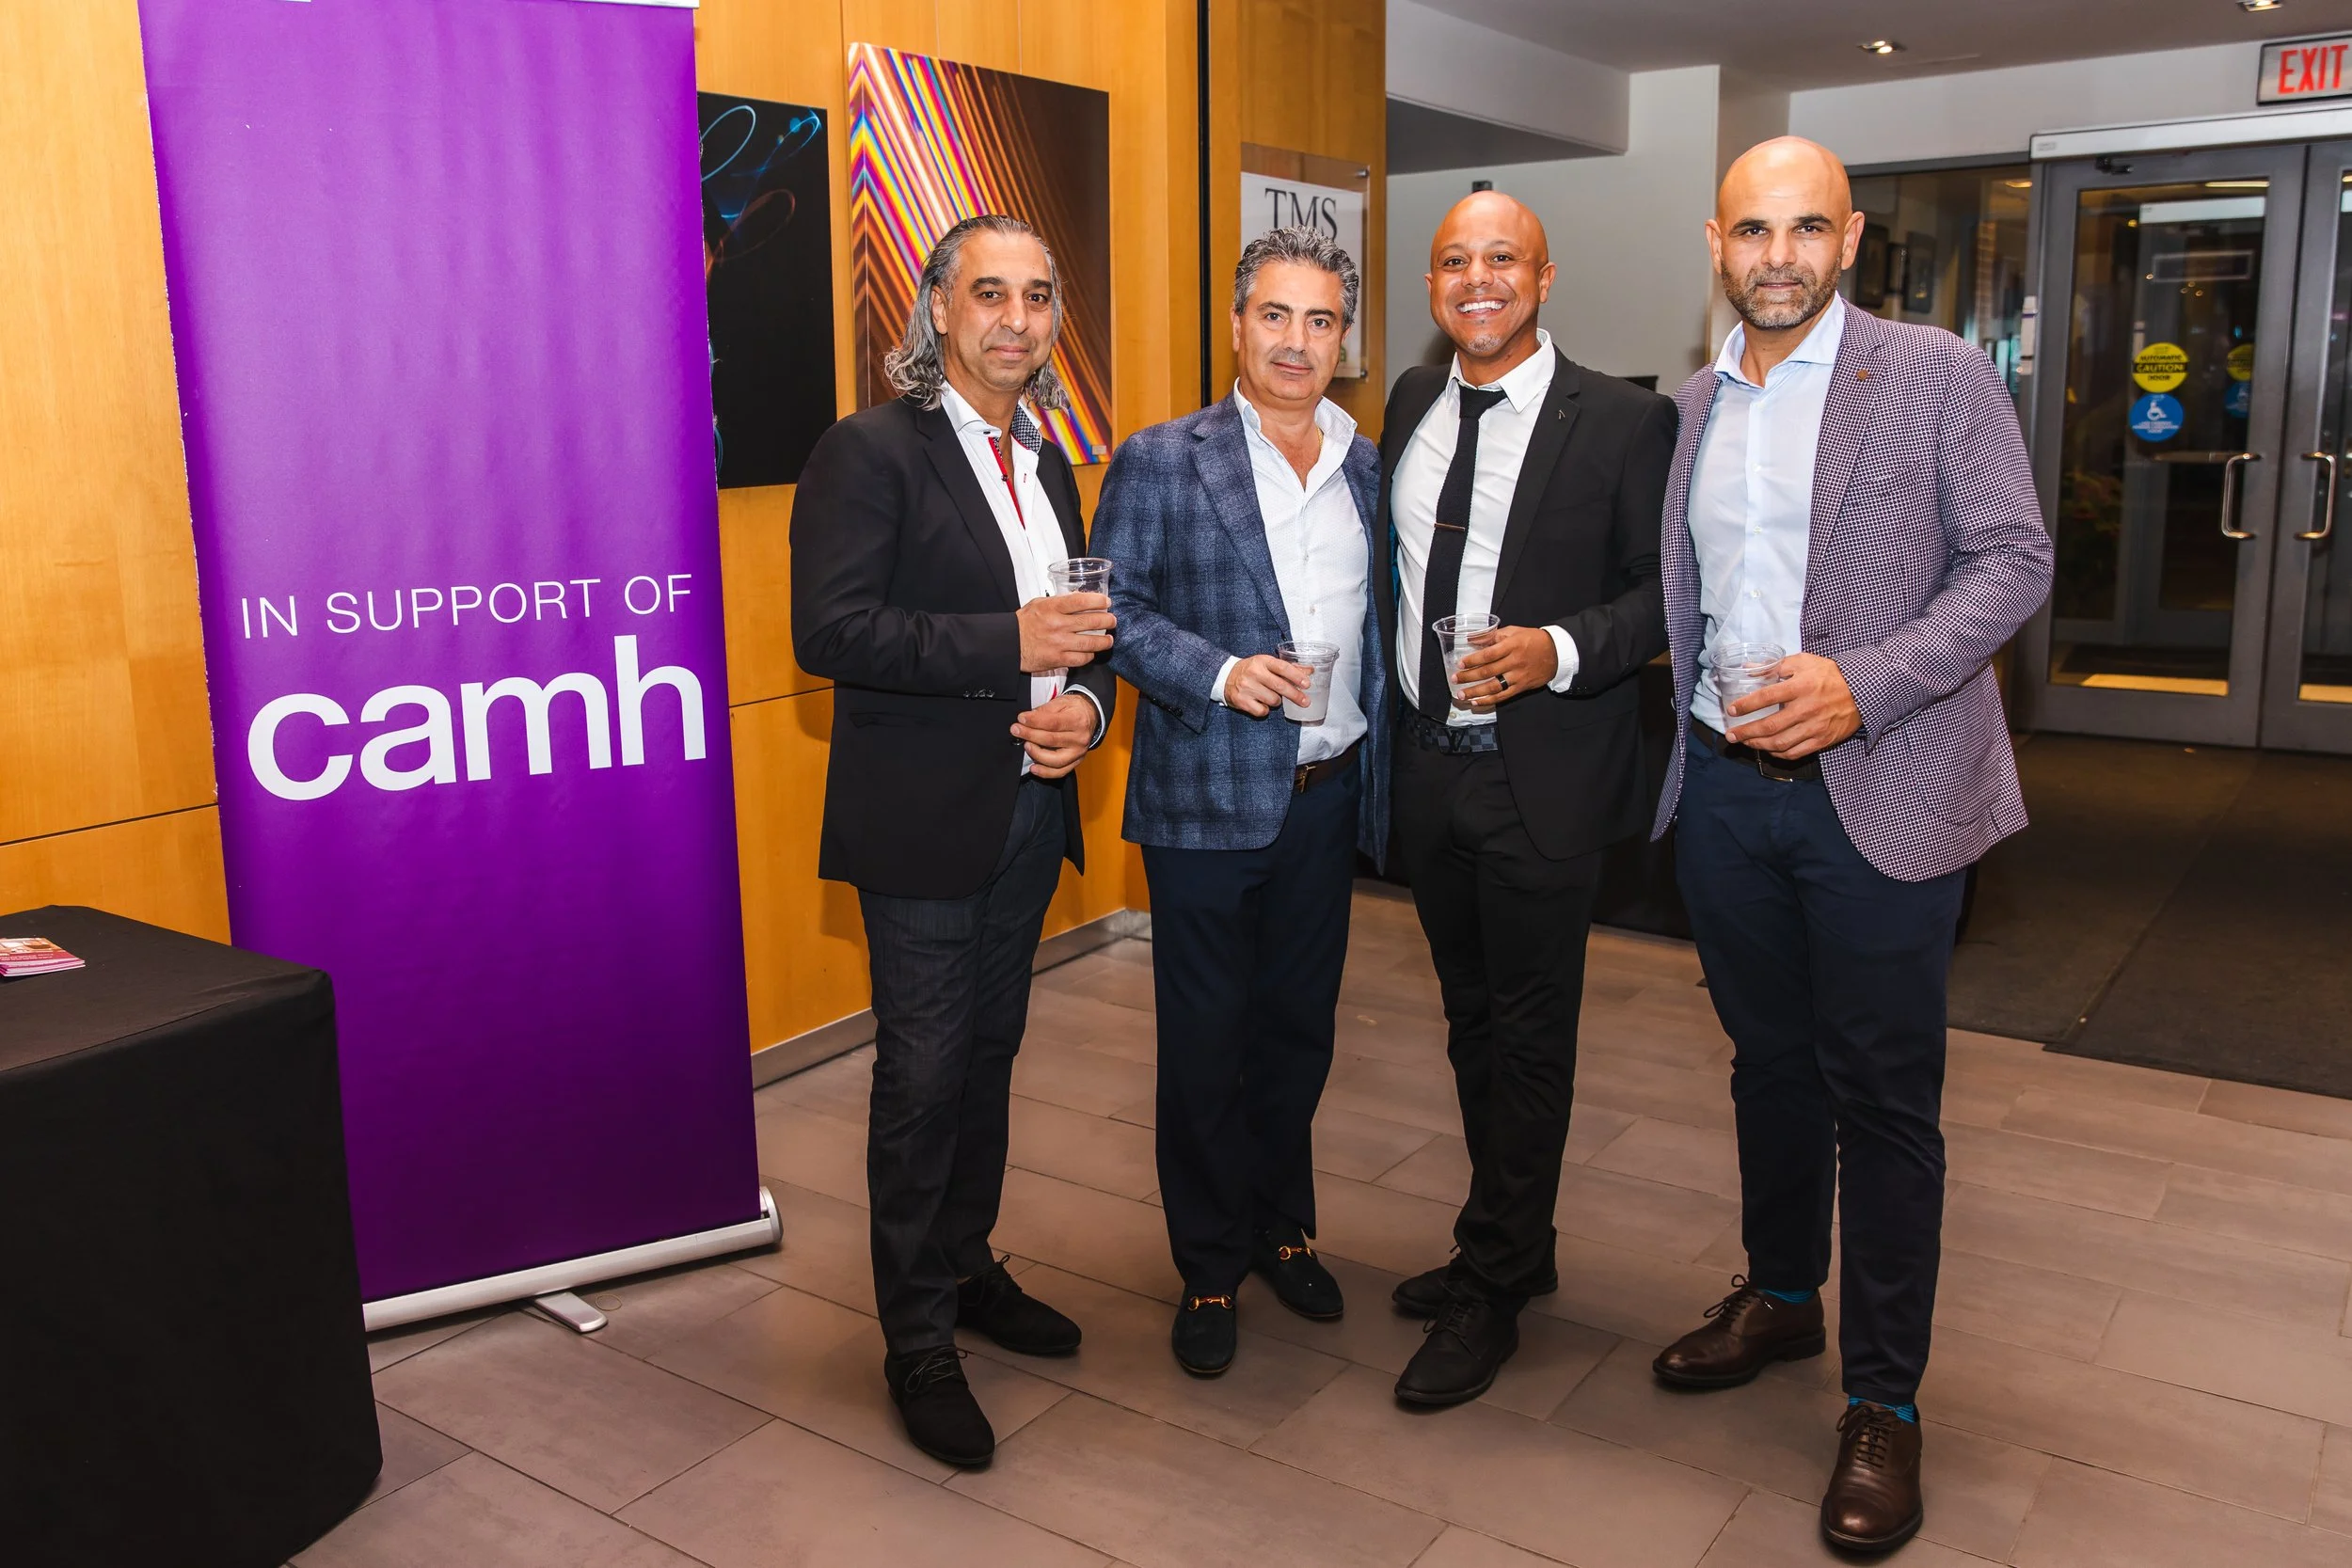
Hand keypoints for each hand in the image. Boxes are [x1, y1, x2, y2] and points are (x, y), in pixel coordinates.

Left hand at [1012, 691, 1098, 777]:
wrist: (1090, 716)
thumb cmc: (1074, 709)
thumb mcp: (1061, 702)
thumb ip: (1044, 710)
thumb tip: (1028, 718)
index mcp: (1077, 720)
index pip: (1053, 723)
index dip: (1034, 721)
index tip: (1021, 719)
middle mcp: (1080, 738)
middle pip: (1051, 740)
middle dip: (1030, 735)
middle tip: (1016, 730)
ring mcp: (1078, 752)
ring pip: (1054, 760)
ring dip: (1036, 754)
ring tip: (1026, 745)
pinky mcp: (1076, 762)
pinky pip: (1060, 772)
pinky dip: (1045, 772)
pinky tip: (1033, 767)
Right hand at [1017, 592, 1114, 672]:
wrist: (1009, 644)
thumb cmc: (1023, 623)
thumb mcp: (1039, 604)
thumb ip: (1059, 601)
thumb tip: (1080, 599)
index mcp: (1052, 608)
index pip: (1081, 601)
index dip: (1098, 601)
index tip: (1106, 602)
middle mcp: (1057, 625)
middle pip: (1091, 621)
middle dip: (1107, 620)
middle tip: (1112, 620)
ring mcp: (1059, 643)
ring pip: (1090, 642)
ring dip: (1104, 641)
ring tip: (1108, 639)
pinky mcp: (1058, 659)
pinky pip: (1081, 658)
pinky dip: (1089, 655)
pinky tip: (1091, 652)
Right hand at [1223, 654, 1310, 717]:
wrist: (1225, 677)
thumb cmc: (1251, 670)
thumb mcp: (1267, 664)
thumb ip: (1288, 668)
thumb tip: (1310, 670)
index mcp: (1262, 661)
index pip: (1283, 668)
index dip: (1296, 676)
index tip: (1307, 684)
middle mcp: (1254, 673)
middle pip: (1280, 686)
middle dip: (1295, 695)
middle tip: (1305, 701)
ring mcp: (1247, 687)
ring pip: (1273, 700)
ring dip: (1277, 701)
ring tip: (1270, 695)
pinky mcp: (1242, 701)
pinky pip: (1262, 711)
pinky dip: (1265, 710)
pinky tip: (1261, 703)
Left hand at [1449, 626, 1557, 710]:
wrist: (1556, 652)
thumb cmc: (1532, 639)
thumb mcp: (1514, 631)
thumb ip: (1492, 636)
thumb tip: (1472, 638)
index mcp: (1512, 646)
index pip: (1489, 654)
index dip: (1473, 660)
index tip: (1460, 663)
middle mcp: (1514, 662)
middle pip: (1488, 672)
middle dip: (1469, 677)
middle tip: (1455, 679)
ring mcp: (1518, 676)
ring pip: (1494, 687)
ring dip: (1475, 692)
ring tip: (1461, 694)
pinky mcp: (1521, 687)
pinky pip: (1503, 696)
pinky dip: (1489, 700)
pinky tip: (1476, 702)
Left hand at [1724, 652, 1860, 758]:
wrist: (1862, 690)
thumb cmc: (1829, 674)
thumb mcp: (1804, 662)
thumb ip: (1776, 666)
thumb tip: (1748, 668)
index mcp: (1801, 686)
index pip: (1766, 697)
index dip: (1746, 705)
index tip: (1731, 710)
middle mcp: (1806, 708)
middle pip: (1770, 726)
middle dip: (1746, 732)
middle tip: (1731, 735)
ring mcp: (1815, 727)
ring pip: (1780, 743)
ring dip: (1758, 745)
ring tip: (1745, 742)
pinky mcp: (1822, 740)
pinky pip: (1795, 753)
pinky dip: (1778, 754)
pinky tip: (1768, 749)